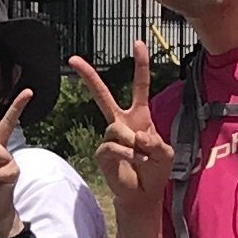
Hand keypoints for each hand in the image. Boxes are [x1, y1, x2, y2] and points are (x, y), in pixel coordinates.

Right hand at [69, 41, 173, 218]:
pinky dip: (127, 155)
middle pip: (102, 95)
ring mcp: (109, 137)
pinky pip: (113, 146)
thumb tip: (136, 136)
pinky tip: (133, 164)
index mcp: (140, 117)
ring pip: (116, 128)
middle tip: (72, 59)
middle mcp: (121, 123)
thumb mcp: (165, 154)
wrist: (142, 195)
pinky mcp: (102, 153)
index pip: (140, 86)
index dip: (140, 64)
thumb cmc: (155, 172)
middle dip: (88, 76)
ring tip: (142, 158)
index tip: (138, 42)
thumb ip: (155, 142)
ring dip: (133, 144)